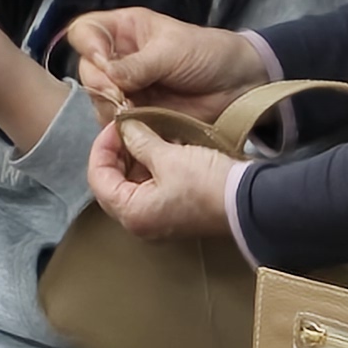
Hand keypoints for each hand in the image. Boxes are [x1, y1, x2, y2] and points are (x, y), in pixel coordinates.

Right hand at [63, 7, 269, 123]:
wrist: (239, 84)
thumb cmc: (209, 54)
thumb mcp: (172, 51)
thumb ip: (137, 64)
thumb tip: (106, 73)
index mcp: (125, 30)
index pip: (86, 32)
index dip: (88, 46)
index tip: (104, 62)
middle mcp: (120, 57)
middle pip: (88, 70)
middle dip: (101, 85)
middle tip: (123, 95)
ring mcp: (127, 86)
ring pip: (99, 99)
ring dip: (111, 108)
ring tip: (134, 111)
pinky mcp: (138, 112)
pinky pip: (117, 121)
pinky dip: (122, 126)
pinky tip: (137, 124)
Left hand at [84, 112, 244, 244]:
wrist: (249, 202)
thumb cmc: (207, 185)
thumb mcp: (168, 157)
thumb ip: (139, 141)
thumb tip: (125, 127)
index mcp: (132, 213)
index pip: (98, 177)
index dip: (102, 146)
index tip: (116, 125)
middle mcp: (140, 222)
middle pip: (112, 183)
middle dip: (118, 153)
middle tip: (128, 128)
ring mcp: (158, 219)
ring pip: (132, 184)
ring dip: (135, 158)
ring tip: (146, 133)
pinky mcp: (174, 212)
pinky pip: (151, 187)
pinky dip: (151, 167)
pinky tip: (162, 146)